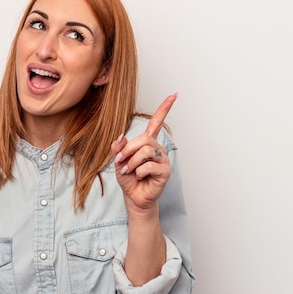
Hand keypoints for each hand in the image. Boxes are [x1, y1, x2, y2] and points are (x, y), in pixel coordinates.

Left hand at [111, 93, 176, 211]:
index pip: (157, 122)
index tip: (174, 95)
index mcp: (148, 143)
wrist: (134, 197)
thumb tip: (121, 136)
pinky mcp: (165, 171)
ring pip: (146, 151)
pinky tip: (139, 176)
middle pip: (144, 139)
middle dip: (128, 150)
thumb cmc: (129, 179)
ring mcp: (163, 160)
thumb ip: (118, 148)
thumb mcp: (118, 161)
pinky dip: (139, 171)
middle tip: (120, 161)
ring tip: (129, 171)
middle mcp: (158, 148)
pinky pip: (149, 165)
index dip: (164, 108)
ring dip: (132, 162)